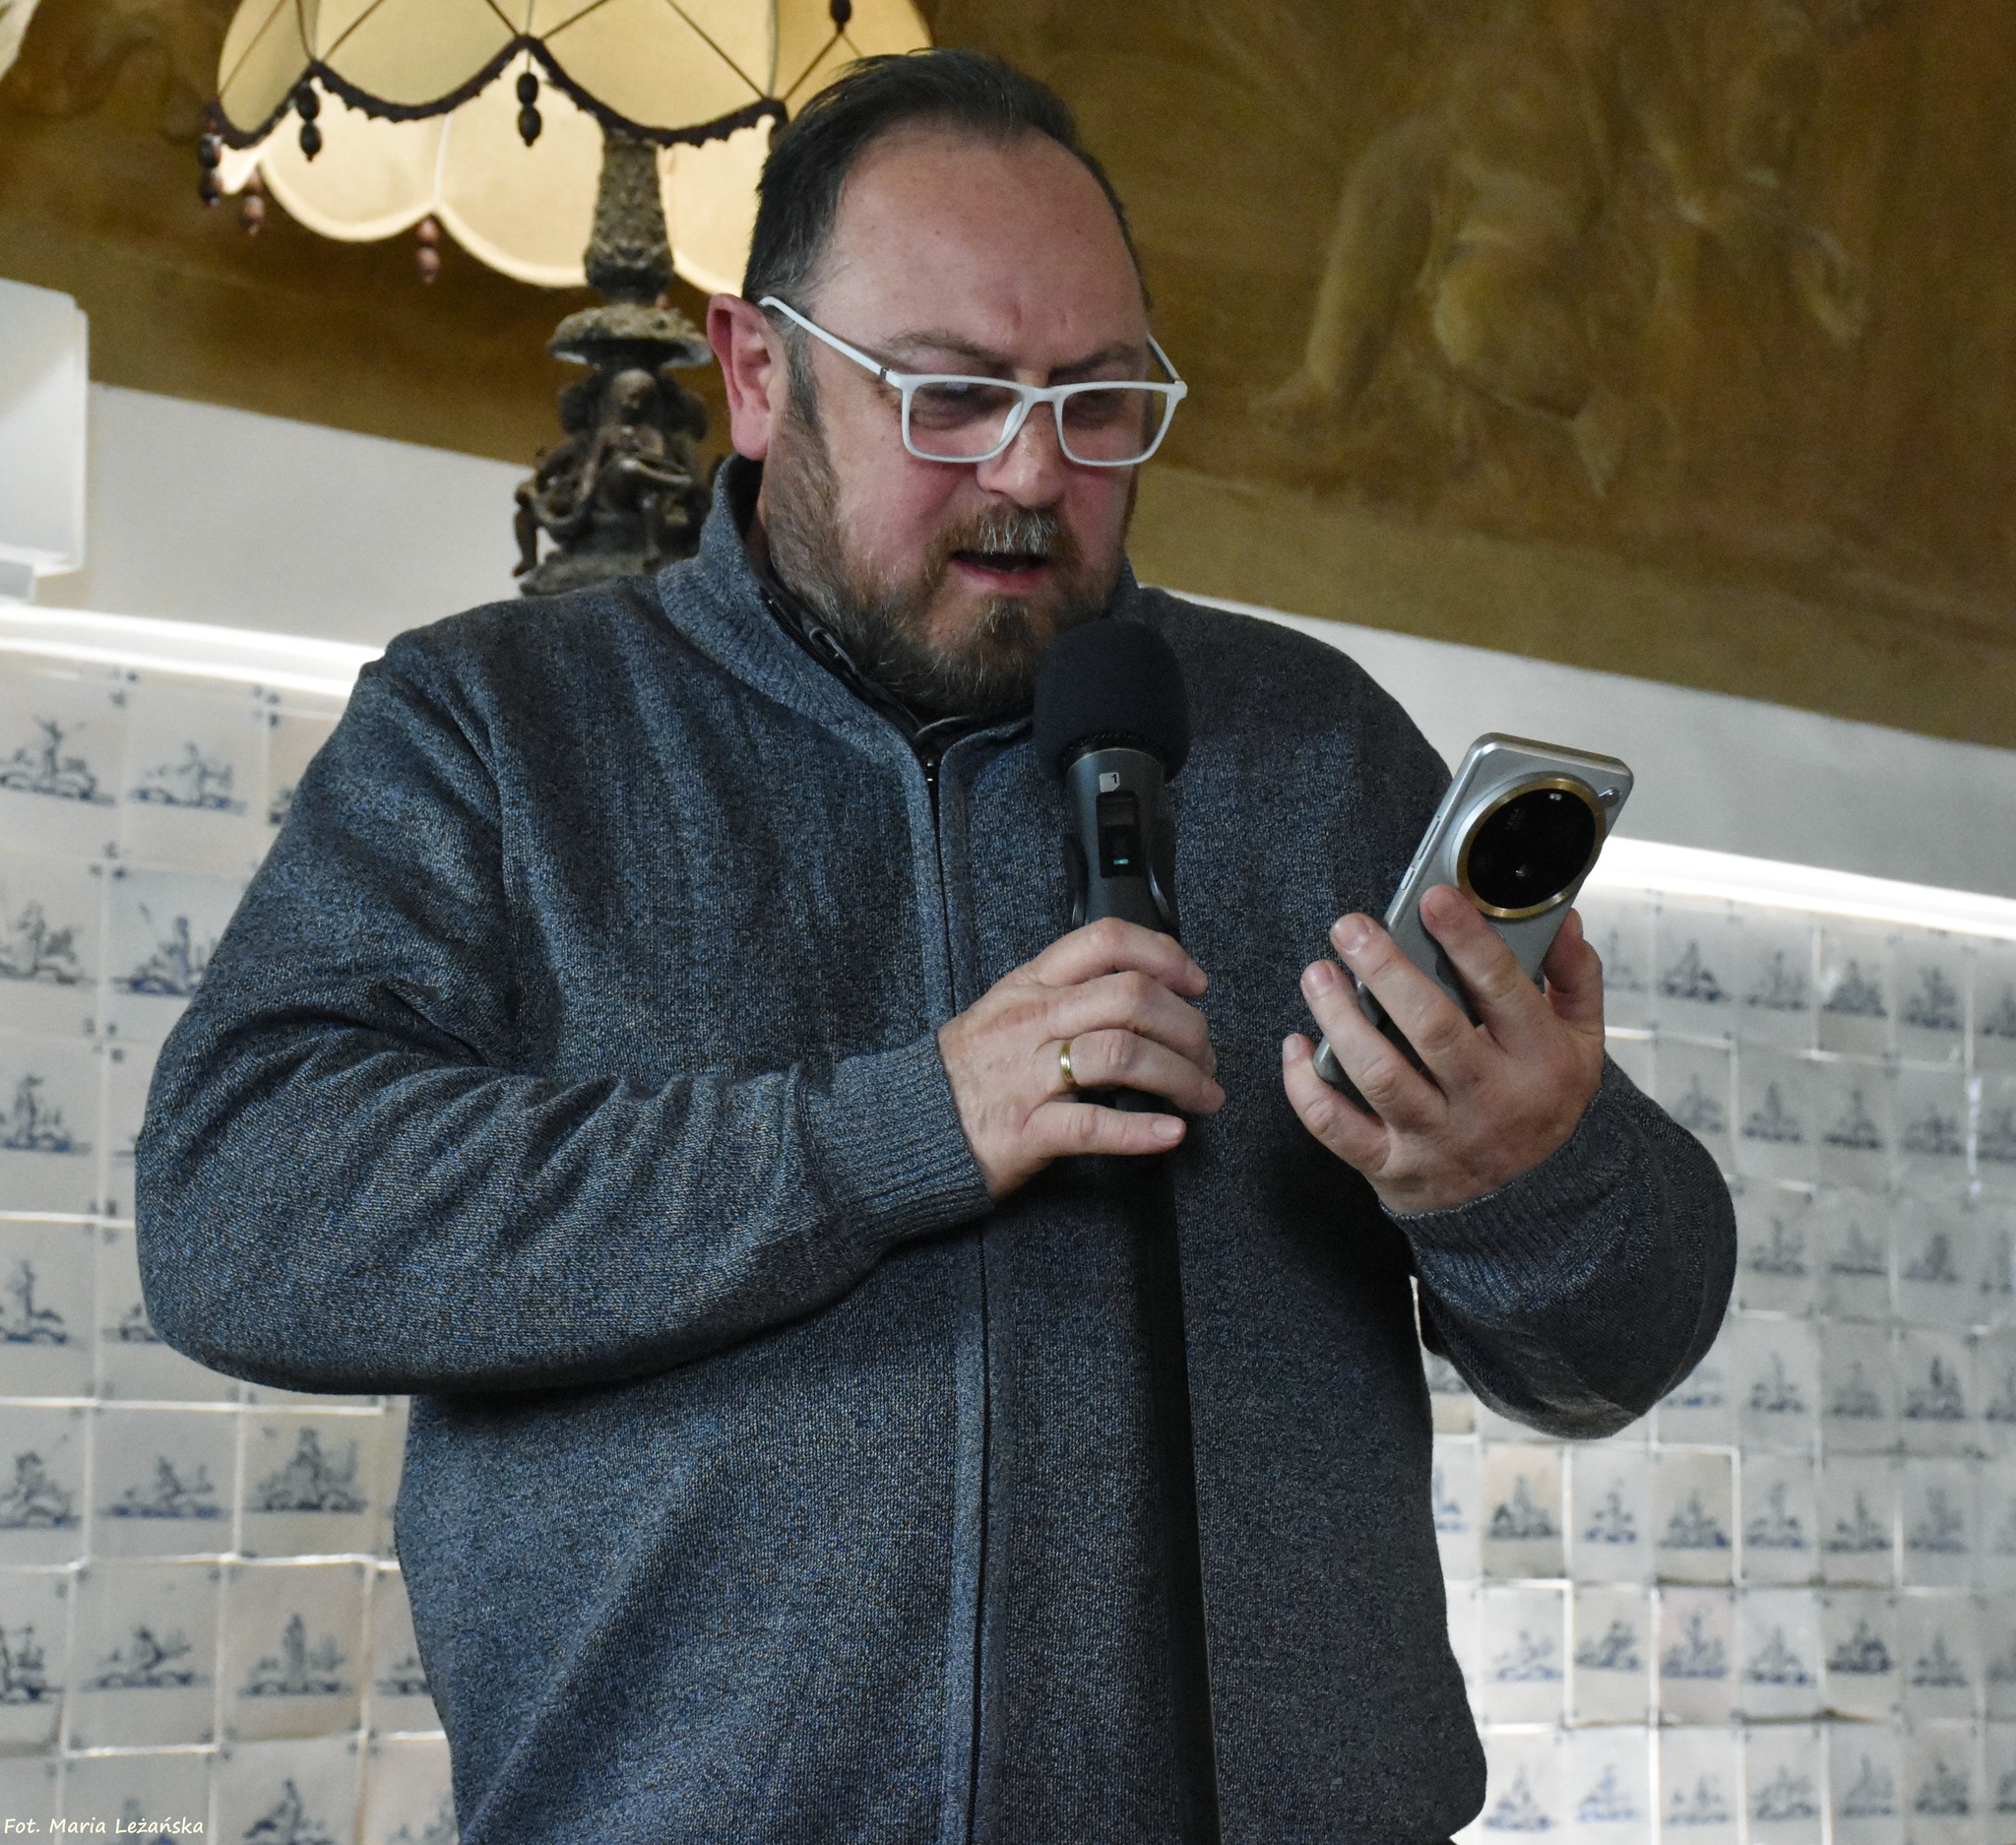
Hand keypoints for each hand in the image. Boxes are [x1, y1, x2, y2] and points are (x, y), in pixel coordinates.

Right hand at [938, 917, 1224, 1198]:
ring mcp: (1028, 1075)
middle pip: (1130, 998)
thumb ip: (1065, 991)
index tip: (1195, 982)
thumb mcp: (1008, 1009)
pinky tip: (1171, 1133)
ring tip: (1203, 1096)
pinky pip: (1093, 1125)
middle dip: (1187, 1026)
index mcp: (1031, 985)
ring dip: (1181, 1076)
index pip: (1106, 941)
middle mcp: (1032, 1021)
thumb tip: (1142, 988)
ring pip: (1122, 1055)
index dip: (1164, 954)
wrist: (909, 1126)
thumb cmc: (969, 1071)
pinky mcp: (1024, 1131)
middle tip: (1207, 1055)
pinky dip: (1141, 1131)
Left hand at [1280, 887, 1604, 1213]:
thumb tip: (1562, 921)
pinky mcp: (1393, 1167)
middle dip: (1385, 970)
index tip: (1432, 898)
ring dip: (1340, 1020)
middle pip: (1431, 1028)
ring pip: (1381, 1076)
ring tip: (1318, 974)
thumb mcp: (1582, 1041)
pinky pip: (1338, 1130)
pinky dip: (1307, 1087)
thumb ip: (1574, 978)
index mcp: (1540, 1060)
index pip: (1502, 988)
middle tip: (1351, 928)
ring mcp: (1438, 1138)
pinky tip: (1297, 1046)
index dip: (1466, 939)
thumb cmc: (1543, 1101)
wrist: (1532, 1199)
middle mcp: (1490, 1101)